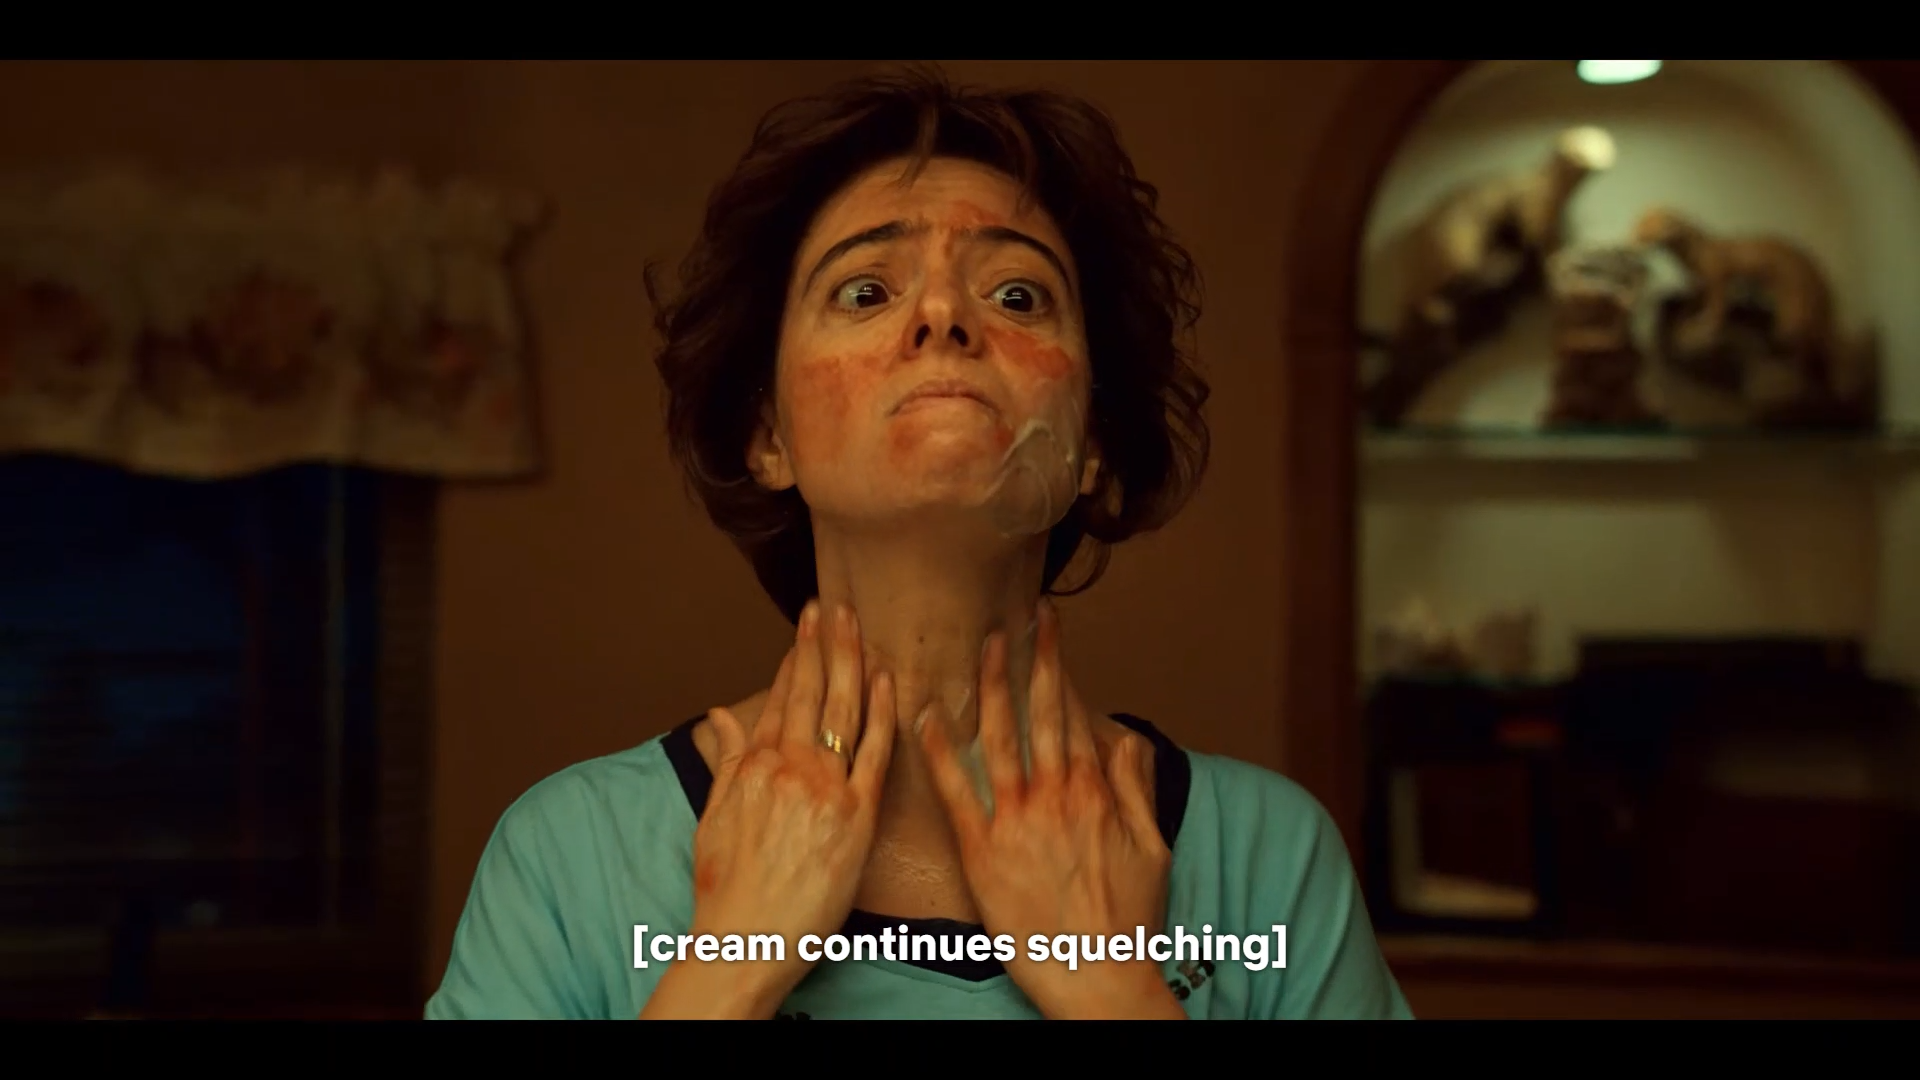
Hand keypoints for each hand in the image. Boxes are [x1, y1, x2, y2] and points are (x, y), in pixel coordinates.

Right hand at [640, 600, 894, 1018]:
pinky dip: (883, 713)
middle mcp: (789, 767)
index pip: (781, 698)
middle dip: (822, 643)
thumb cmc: (729, 888)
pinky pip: (875, 753)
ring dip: (849, 661)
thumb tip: (719, 715)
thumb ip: (726, 760)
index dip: (797, 658)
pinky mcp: (857, 816)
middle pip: (812, 692)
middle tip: (834, 604)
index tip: (807, 626)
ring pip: (843, 710)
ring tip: (856, 622)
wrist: (745, 939)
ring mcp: (825, 788)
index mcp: (755, 766)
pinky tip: (888, 680)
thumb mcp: (714, 816)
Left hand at [919, 599, 1181, 1019]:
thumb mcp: (1153, 849)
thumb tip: (1125, 741)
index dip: (1059, 670)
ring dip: (988, 688)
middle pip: (1040, 715)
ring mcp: (1017, 821)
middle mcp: (1055, 797)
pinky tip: (926, 718)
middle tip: (1021, 619)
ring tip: (982, 646)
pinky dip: (941, 753)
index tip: (1049, 633)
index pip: (1073, 716)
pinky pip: (956, 793)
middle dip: (1031, 661)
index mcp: (1095, 794)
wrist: (1100, 977)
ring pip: (999, 739)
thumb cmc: (1128, 922)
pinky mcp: (983, 852)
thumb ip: (1136, 790)